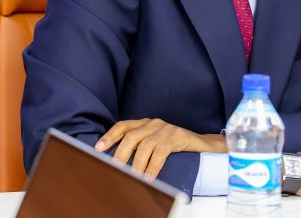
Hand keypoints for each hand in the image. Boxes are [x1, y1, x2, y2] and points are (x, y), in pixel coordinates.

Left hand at [95, 118, 226, 179]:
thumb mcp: (155, 145)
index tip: (98, 148)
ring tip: (132, 177)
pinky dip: (153, 166)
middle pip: (131, 136)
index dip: (110, 136)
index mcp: (145, 124)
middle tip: (115, 169)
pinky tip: (148, 177)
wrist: (203, 146)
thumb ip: (140, 148)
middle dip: (120, 153)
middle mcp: (154, 123)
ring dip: (137, 164)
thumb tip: (118, 163)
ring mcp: (166, 128)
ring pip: (145, 145)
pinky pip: (161, 152)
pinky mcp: (177, 136)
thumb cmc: (175, 147)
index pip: (123, 126)